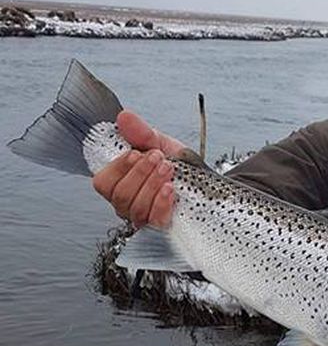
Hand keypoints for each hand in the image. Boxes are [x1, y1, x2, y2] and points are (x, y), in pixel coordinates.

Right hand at [92, 111, 184, 228]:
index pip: (103, 182)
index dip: (118, 167)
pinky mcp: (159, 228)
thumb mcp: (162, 145)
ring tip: (169, 169)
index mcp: (121, 182)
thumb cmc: (179, 167)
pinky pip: (153, 220)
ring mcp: (142, 218)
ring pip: (135, 207)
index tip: (138, 152)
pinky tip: (170, 189)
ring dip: (152, 184)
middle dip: (141, 173)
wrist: (207, 184)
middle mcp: (127, 204)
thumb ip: (142, 133)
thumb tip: (124, 117)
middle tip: (159, 158)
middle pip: (119, 195)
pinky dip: (161, 202)